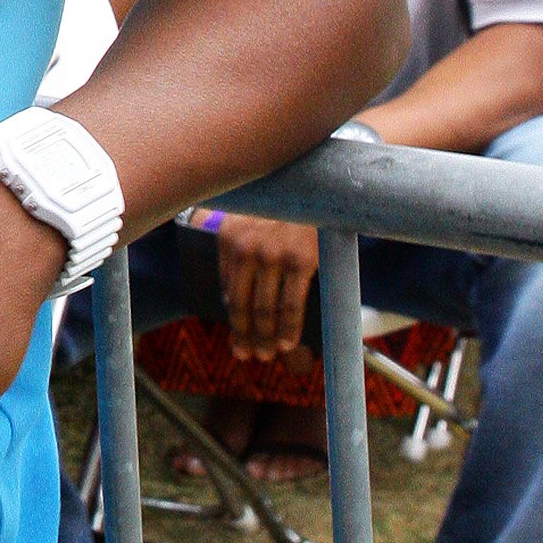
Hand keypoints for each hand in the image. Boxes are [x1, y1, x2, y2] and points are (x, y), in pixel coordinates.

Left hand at [216, 210, 322, 358]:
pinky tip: (286, 344)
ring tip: (265, 354)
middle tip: (248, 355)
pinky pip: (290, 306)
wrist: (316, 187)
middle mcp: (246, 247)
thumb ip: (239, 254)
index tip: (236, 341)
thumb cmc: (283, 209)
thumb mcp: (251, 221)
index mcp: (227, 237)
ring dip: (264, 338)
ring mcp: (272, 255)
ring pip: (264, 310)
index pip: (226, 290)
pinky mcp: (300, 260)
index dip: (232, 320)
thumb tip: (229, 303)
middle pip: (241, 304)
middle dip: (245, 335)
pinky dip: (288, 330)